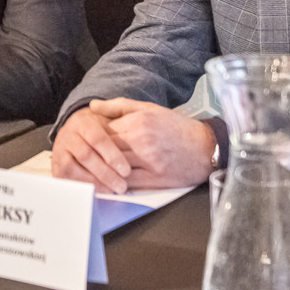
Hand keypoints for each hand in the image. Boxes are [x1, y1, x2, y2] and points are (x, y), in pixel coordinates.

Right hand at [50, 104, 135, 193]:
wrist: (76, 131)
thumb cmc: (99, 129)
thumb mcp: (110, 119)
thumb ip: (120, 123)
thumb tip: (135, 130)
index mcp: (82, 122)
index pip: (97, 138)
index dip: (112, 156)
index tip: (126, 171)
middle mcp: (68, 134)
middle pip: (85, 156)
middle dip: (106, 173)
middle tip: (122, 186)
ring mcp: (59, 150)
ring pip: (72, 168)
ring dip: (94, 182)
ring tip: (112, 190)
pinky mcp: (55, 165)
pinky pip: (66, 178)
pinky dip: (82, 186)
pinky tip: (97, 191)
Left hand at [91, 99, 215, 189]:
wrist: (205, 147)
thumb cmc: (175, 126)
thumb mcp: (148, 109)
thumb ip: (118, 106)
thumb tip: (92, 106)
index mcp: (138, 121)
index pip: (103, 131)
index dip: (92, 137)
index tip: (86, 141)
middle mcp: (142, 141)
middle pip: (106, 149)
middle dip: (94, 154)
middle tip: (83, 158)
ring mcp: (149, 161)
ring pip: (114, 167)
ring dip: (102, 170)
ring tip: (91, 171)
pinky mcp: (155, 178)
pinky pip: (127, 183)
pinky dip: (115, 184)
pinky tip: (108, 182)